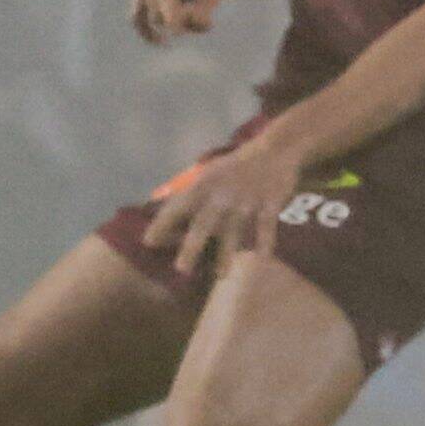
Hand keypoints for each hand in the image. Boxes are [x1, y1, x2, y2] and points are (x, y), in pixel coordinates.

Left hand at [140, 131, 303, 277]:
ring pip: (234, 231)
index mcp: (203, 185)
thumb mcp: (209, 173)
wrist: (275, 150)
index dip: (162, 224)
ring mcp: (247, 201)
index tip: (149, 243)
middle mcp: (222, 195)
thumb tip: (163, 207)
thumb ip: (190, 192)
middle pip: (203, 224)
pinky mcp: (270, 204)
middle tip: (181, 269)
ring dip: (226, 254)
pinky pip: (266, 228)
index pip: (178, 206)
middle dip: (191, 247)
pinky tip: (262, 260)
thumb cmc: (237, 166)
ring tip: (220, 275)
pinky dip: (265, 244)